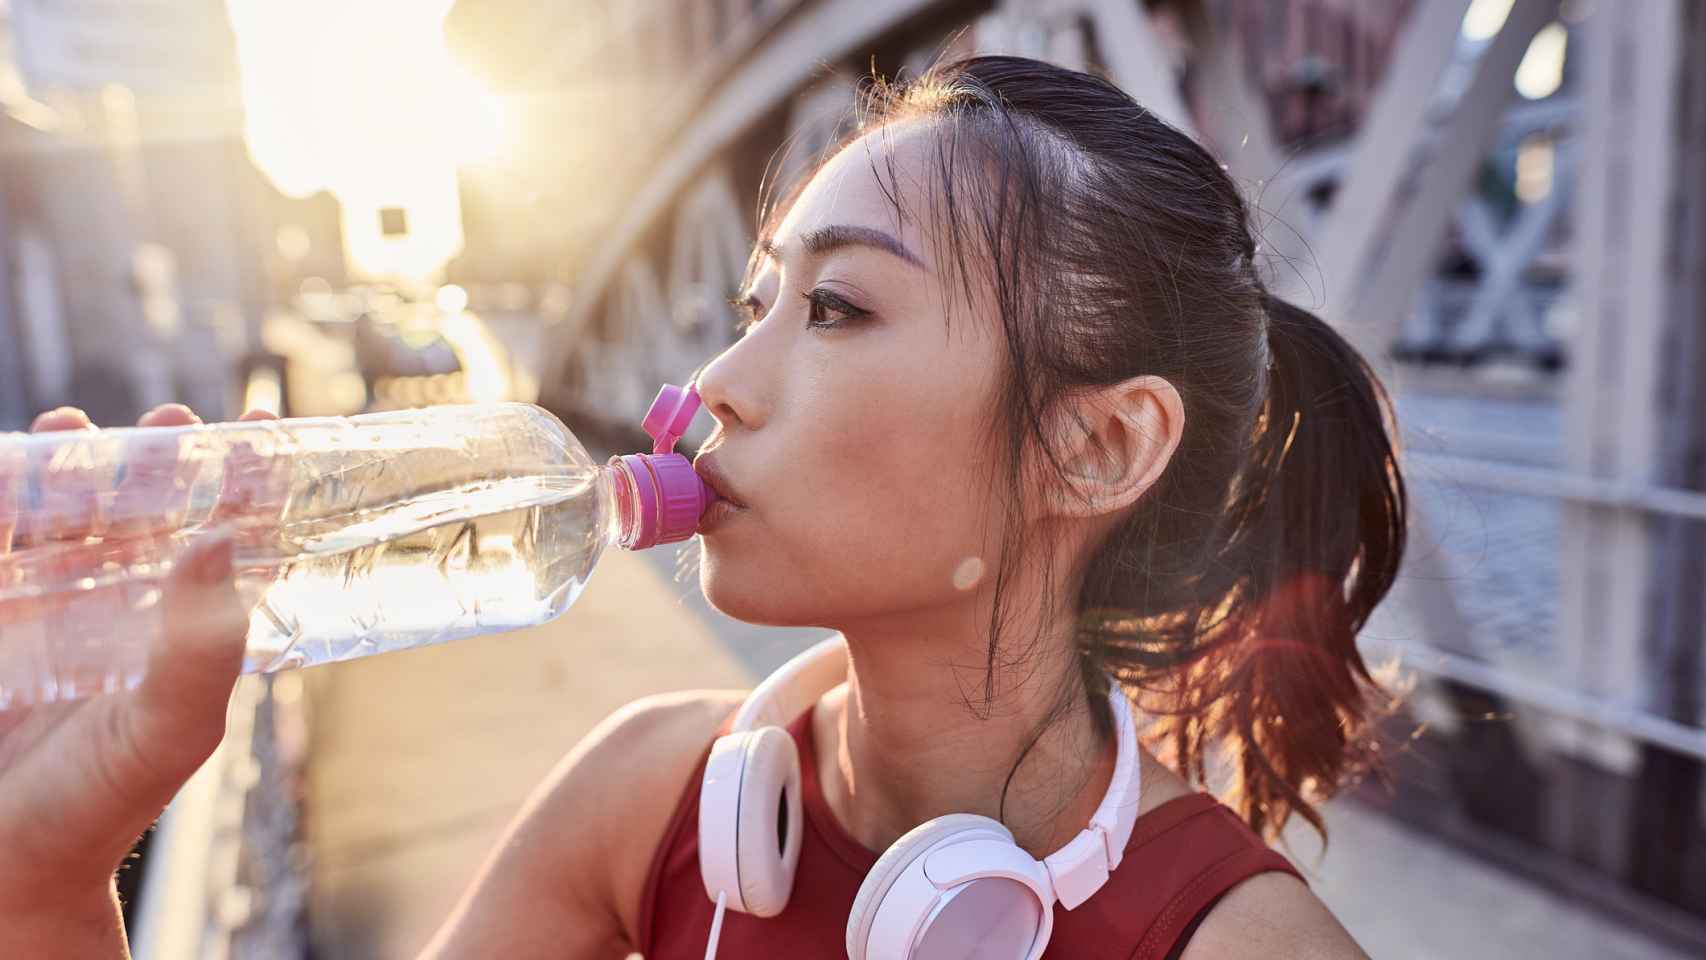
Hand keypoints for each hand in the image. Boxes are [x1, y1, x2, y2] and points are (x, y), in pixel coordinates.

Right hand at [0, 403, 275, 954]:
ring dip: (72, 474)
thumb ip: (202, 648)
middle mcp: (127, 614)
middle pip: (146, 514)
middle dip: (153, 462)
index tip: (257, 428)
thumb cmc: (102, 803)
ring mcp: (57, 616)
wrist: (7, 866)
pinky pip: (1, 552)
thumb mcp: (172, 728)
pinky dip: (0, 512)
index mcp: (185, 632)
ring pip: (68, 521)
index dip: (242, 484)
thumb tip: (219, 540)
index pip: (225, 540)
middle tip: (165, 424)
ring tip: (70, 431)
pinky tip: (0, 478)